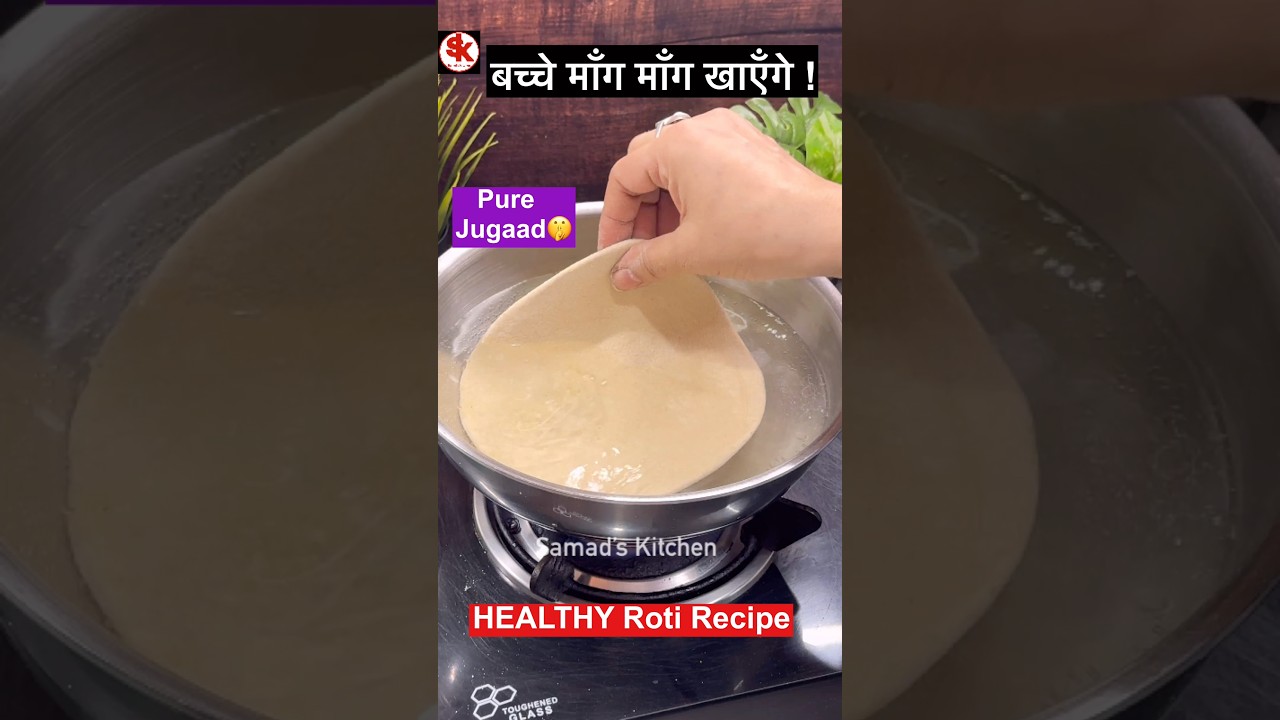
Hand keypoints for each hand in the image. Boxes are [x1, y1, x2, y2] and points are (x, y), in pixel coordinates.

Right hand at [599, 108, 841, 290]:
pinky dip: (692, 195)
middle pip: (646, 166)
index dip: (614, 220)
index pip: (624, 178)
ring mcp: (727, 132)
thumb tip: (624, 273)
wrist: (824, 229)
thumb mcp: (693, 252)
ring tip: (672, 245)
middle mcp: (699, 128)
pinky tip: (699, 229)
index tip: (616, 252)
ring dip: (666, 206)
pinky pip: (704, 163)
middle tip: (642, 250)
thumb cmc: (764, 231)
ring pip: (675, 166)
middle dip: (640, 212)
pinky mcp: (747, 145)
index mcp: (677, 145)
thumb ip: (649, 261)